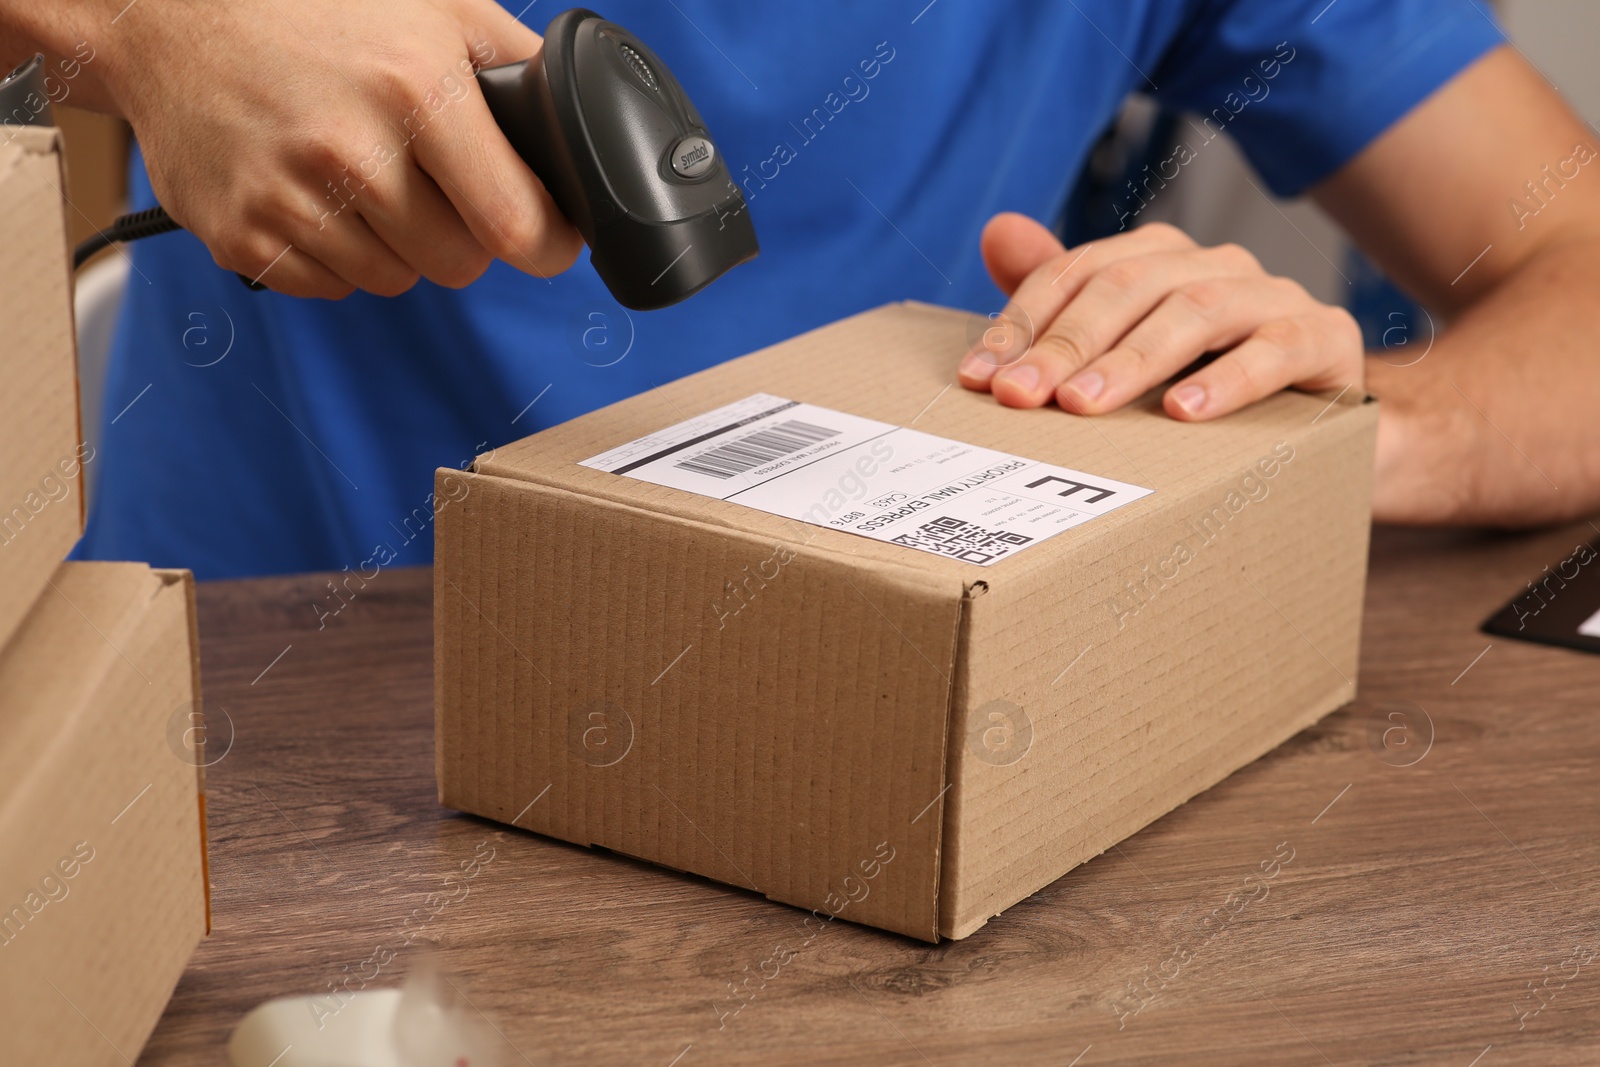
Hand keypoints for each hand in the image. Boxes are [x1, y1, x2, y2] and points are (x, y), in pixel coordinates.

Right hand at [91, 0, 582, 296]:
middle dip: (462, 235)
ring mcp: (291, 200)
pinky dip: (335, 255)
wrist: (168, 16)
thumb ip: (514, 67)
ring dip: (396, 245)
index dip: (544, 243)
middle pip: (459, 264)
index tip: (546, 239)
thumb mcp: (433, 9)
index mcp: (416, 91)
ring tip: (364, 178)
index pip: (514, 224)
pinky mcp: (244, 236)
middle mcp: (352, 152)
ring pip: (395, 280)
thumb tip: (575, 123)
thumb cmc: (309, 9)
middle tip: (434, 187)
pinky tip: (316, 195)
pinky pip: (330, 287)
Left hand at [957, 214, 1362, 419]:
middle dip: (1065, 343)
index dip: (1022, 322)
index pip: (1075, 274)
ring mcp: (1273, 297)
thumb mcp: (1129, 352)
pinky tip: (1182, 412)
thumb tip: (996, 231)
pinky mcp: (1325, 338)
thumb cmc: (1210, 385)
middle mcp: (1213, 265)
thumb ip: (1064, 300)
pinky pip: (1276, 350)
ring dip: (1132, 361)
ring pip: (1194, 312)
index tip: (979, 378)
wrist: (1327, 429)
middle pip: (1127, 286)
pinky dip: (1228, 379)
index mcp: (1159, 260)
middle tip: (1022, 396)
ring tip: (1085, 405)